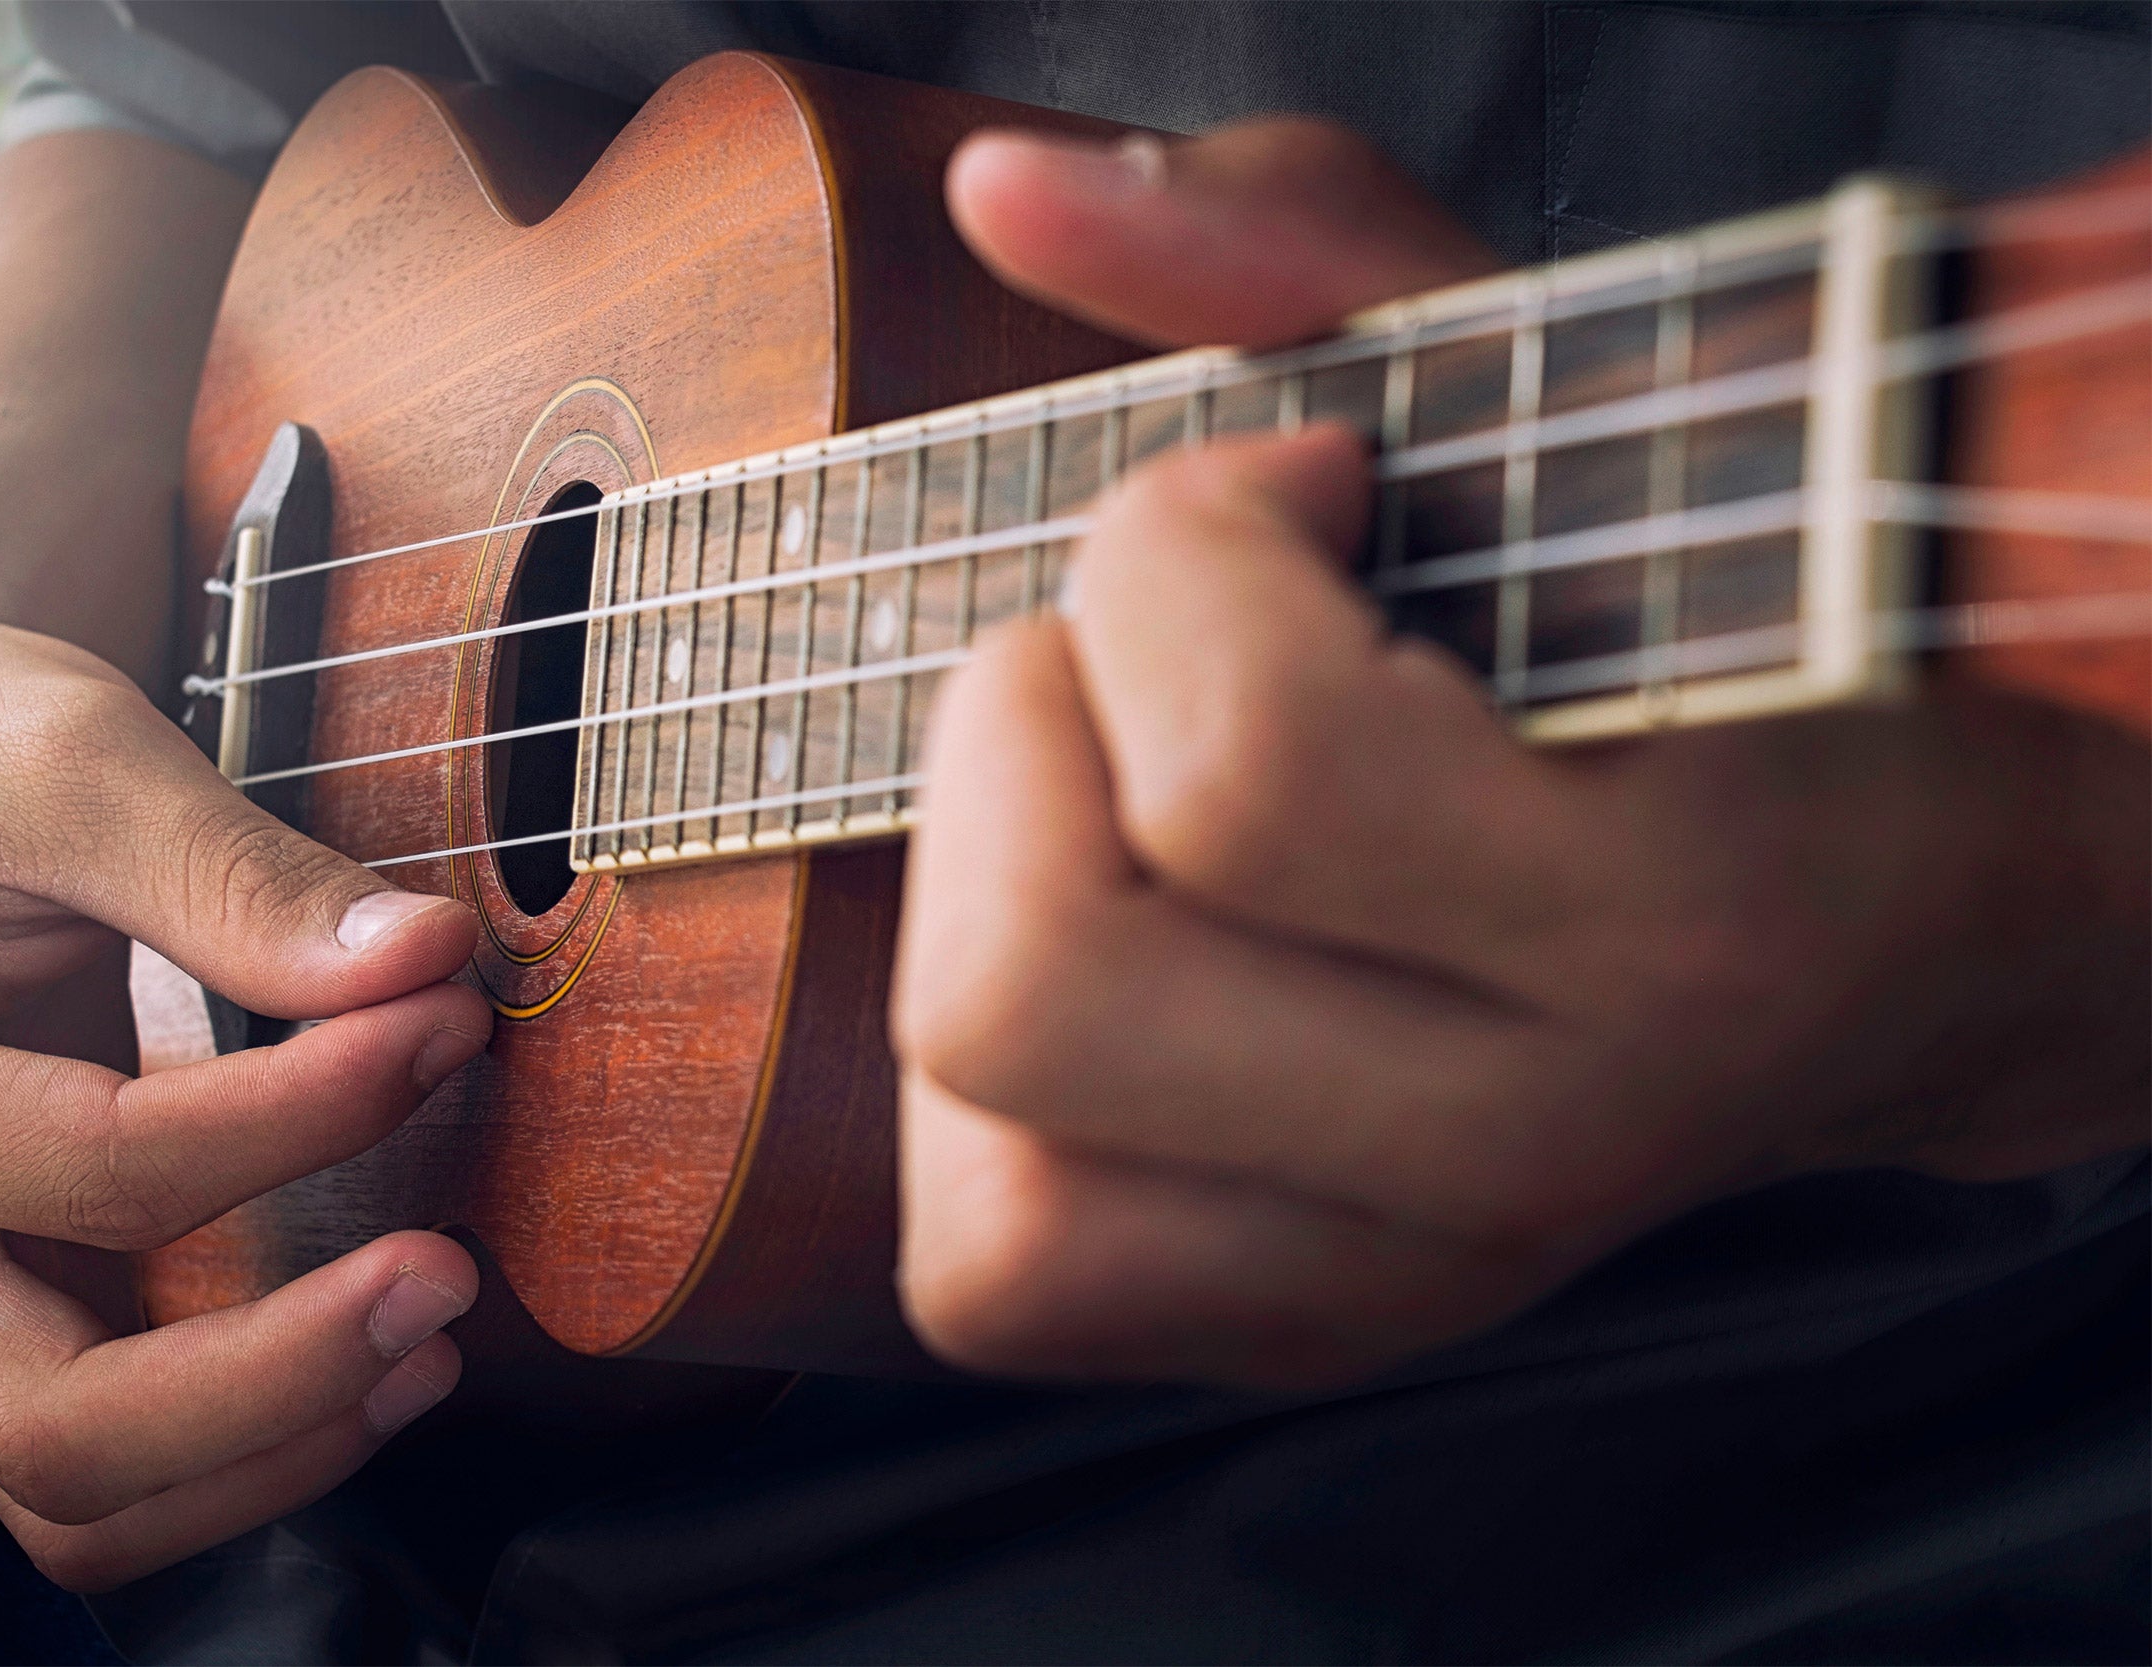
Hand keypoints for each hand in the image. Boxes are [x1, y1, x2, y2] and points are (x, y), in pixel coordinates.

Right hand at [0, 579, 493, 1587]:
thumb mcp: (78, 759)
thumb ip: (243, 877)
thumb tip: (429, 962)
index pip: (108, 1167)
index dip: (307, 1115)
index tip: (445, 1015)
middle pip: (59, 1425)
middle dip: (279, 1376)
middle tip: (449, 1277)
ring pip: (82, 1489)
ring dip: (270, 1445)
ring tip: (434, 1347)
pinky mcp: (11, 1293)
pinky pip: (115, 1446)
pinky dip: (245, 1435)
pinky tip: (377, 1351)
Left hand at [890, 121, 2150, 1386]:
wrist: (1943, 927)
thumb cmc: (1754, 625)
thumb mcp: (1581, 397)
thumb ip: (1302, 255)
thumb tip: (1006, 189)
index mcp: (1664, 919)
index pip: (1241, 768)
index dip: (1182, 548)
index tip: (1294, 484)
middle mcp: (1526, 1142)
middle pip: (1028, 994)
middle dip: (1023, 737)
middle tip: (1162, 662)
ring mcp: (1410, 1273)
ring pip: (980, 1181)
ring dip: (982, 925)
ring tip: (1130, 816)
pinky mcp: (1318, 1324)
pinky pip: (999, 1276)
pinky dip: (979, 1106)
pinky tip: (1113, 955)